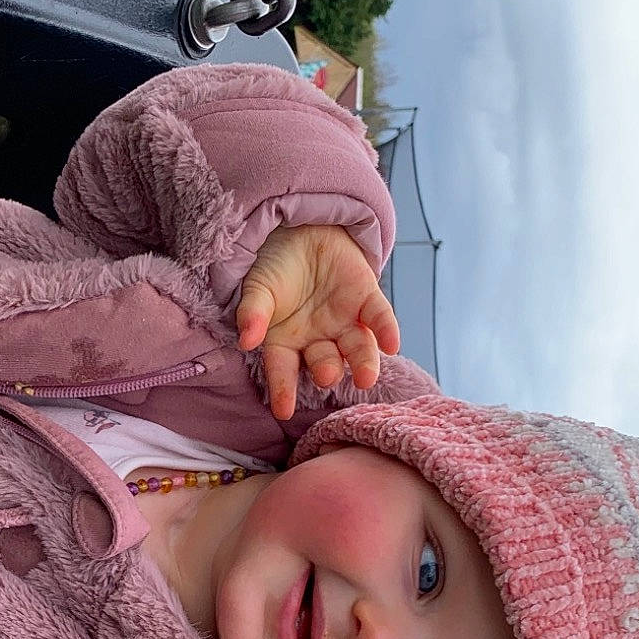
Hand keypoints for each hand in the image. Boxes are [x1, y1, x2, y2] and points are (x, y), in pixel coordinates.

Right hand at [235, 223, 401, 419]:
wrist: (301, 226)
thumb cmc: (275, 264)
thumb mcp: (258, 288)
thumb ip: (254, 313)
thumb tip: (247, 341)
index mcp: (287, 342)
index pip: (284, 371)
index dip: (283, 390)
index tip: (283, 411)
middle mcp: (318, 339)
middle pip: (325, 362)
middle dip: (327, 370)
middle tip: (326, 375)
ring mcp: (345, 322)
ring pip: (357, 348)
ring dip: (363, 362)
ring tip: (366, 377)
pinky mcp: (367, 299)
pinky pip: (379, 317)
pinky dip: (386, 330)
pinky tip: (392, 344)